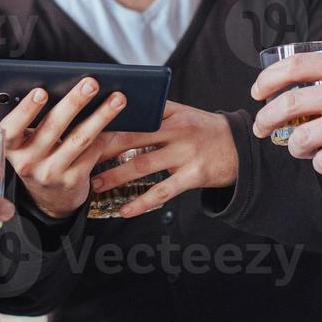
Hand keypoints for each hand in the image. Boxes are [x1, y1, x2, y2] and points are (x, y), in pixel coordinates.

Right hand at [0, 78, 124, 218]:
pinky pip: (93, 152)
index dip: (26, 110)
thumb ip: (34, 121)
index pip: (12, 128)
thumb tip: (60, 86)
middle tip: (91, 84)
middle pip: (53, 127)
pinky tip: (117, 122)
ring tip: (116, 99)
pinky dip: (106, 134)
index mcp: (12, 147)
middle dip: (74, 102)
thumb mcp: (26, 143)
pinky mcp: (72, 180)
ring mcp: (51, 173)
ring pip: (79, 139)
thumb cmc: (39, 157)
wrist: (50, 198)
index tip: (41, 92)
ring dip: (101, 116)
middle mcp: (28, 162)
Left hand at [89, 101, 238, 217]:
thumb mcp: (183, 114)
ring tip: (93, 185)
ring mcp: (186, 153)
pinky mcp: (194, 175)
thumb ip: (154, 113)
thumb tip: (114, 117)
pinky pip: (162, 192)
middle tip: (78, 157)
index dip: (107, 119)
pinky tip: (124, 210)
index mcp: (172, 111)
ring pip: (142, 166)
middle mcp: (178, 129)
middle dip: (102, 149)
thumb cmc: (204, 130)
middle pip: (132, 138)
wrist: (243, 147)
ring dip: (114, 177)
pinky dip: (141, 203)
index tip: (82, 126)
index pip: (134, 112)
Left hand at [250, 50, 321, 172]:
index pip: (293, 66)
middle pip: (286, 105)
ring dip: (296, 147)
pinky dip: (321, 164)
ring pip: (301, 139)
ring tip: (304, 148)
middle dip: (265, 120)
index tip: (257, 92)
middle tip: (261, 129)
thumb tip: (302, 92)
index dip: (267, 80)